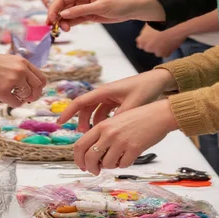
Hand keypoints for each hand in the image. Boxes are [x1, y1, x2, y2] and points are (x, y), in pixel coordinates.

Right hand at [0, 52, 46, 107]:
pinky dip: (13, 104)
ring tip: (12, 95)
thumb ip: (17, 68)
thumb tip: (26, 82)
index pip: (41, 77)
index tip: (32, 91)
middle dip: (33, 95)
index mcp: (21, 61)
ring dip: (22, 99)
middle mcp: (20, 70)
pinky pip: (16, 103)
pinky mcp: (3, 91)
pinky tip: (6, 98)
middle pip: (38, 88)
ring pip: (28, 96)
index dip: (38, 87)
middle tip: (25, 98)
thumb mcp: (5, 60)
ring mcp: (12, 81)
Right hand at [46, 0, 154, 29]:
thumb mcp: (100, 6)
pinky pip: (73, 19)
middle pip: (61, 6)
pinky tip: (66, 29)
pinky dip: (68, 24)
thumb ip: (81, 10)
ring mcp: (81, 7)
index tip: (50, 19)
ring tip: (63, 30)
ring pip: (66, 14)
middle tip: (52, 27)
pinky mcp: (85, 15)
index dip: (53, 8)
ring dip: (61, 22)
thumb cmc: (118, 3)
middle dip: (55, 16)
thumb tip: (63, 14)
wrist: (130, 9)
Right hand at [57, 69, 175, 131]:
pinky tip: (108, 132)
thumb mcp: (132, 104)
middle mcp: (104, 93)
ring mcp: (110, 97)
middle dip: (82, 122)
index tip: (60, 122)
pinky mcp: (117, 101)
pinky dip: (103, 122)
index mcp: (104, 91)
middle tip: (82, 136)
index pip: (81, 102)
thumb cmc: (146, 88)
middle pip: (86, 108)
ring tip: (95, 136)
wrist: (158, 81)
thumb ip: (120, 117)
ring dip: (93, 123)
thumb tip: (108, 131)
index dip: (69, 112)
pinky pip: (105, 113)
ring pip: (95, 111)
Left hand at [73, 99, 178, 174]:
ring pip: (107, 164)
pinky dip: (124, 164)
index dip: (78, 159)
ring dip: (111, 165)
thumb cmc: (138, 118)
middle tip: (95, 171)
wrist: (159, 115)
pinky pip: (123, 165)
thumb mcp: (115, 121)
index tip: (82, 166)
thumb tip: (93, 156)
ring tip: (118, 158)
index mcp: (102, 126)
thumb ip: (103, 136)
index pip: (80, 145)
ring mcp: (121, 141)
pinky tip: (129, 156)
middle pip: (89, 158)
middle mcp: (109, 133)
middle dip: (91, 168)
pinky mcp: (134, 149)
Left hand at [136, 25, 185, 57]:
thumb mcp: (149, 24)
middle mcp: (147, 48)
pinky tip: (170, 42)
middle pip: (147, 47)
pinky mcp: (165, 54)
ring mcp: (156, 52)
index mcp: (141, 40)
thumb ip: (145, 30)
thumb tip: (145, 32)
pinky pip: (164, 53)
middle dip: (151, 44)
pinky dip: (167, 50)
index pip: (139, 42)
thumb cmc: (161, 22)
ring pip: (156, 51)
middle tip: (158, 38)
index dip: (144, 39)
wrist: (174, 26)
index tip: (148, 37)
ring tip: (165, 39)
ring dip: (159, 48)